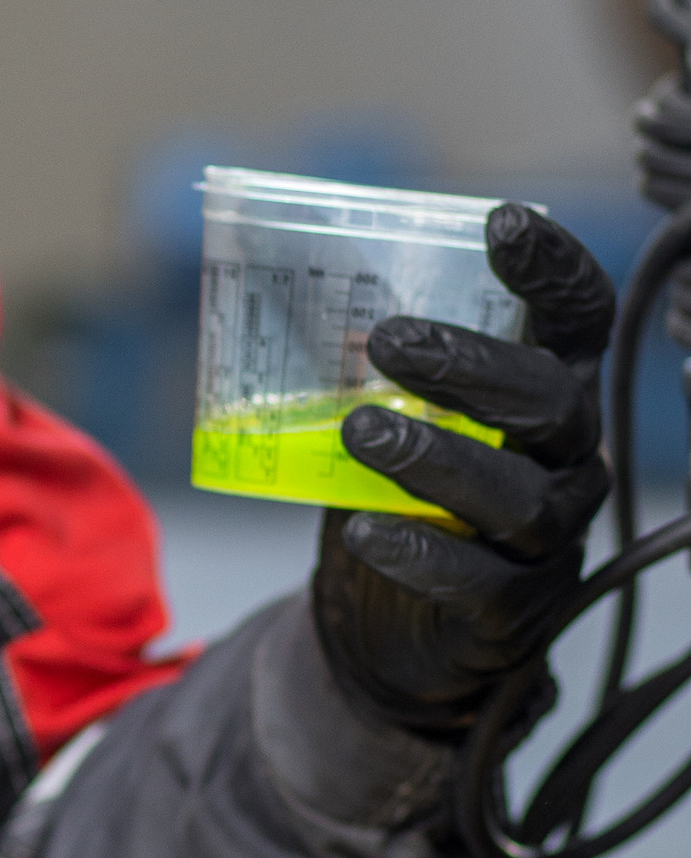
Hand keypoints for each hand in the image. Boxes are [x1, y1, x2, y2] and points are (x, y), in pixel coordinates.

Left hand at [311, 203, 611, 739]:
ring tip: (358, 434)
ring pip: (521, 497)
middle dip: (475, 366)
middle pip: (555, 402)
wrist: (387, 635)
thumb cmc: (400, 502)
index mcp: (544, 395)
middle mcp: (566, 462)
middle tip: (389, 341)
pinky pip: (482, 583)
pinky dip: (423, 554)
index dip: (557, 270)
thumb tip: (279, 284)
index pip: (579, 321)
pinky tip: (364, 532)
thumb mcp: (391, 420)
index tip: (503, 222)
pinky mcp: (513, 613)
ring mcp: (548, 542)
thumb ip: (366, 369)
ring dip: (439, 459)